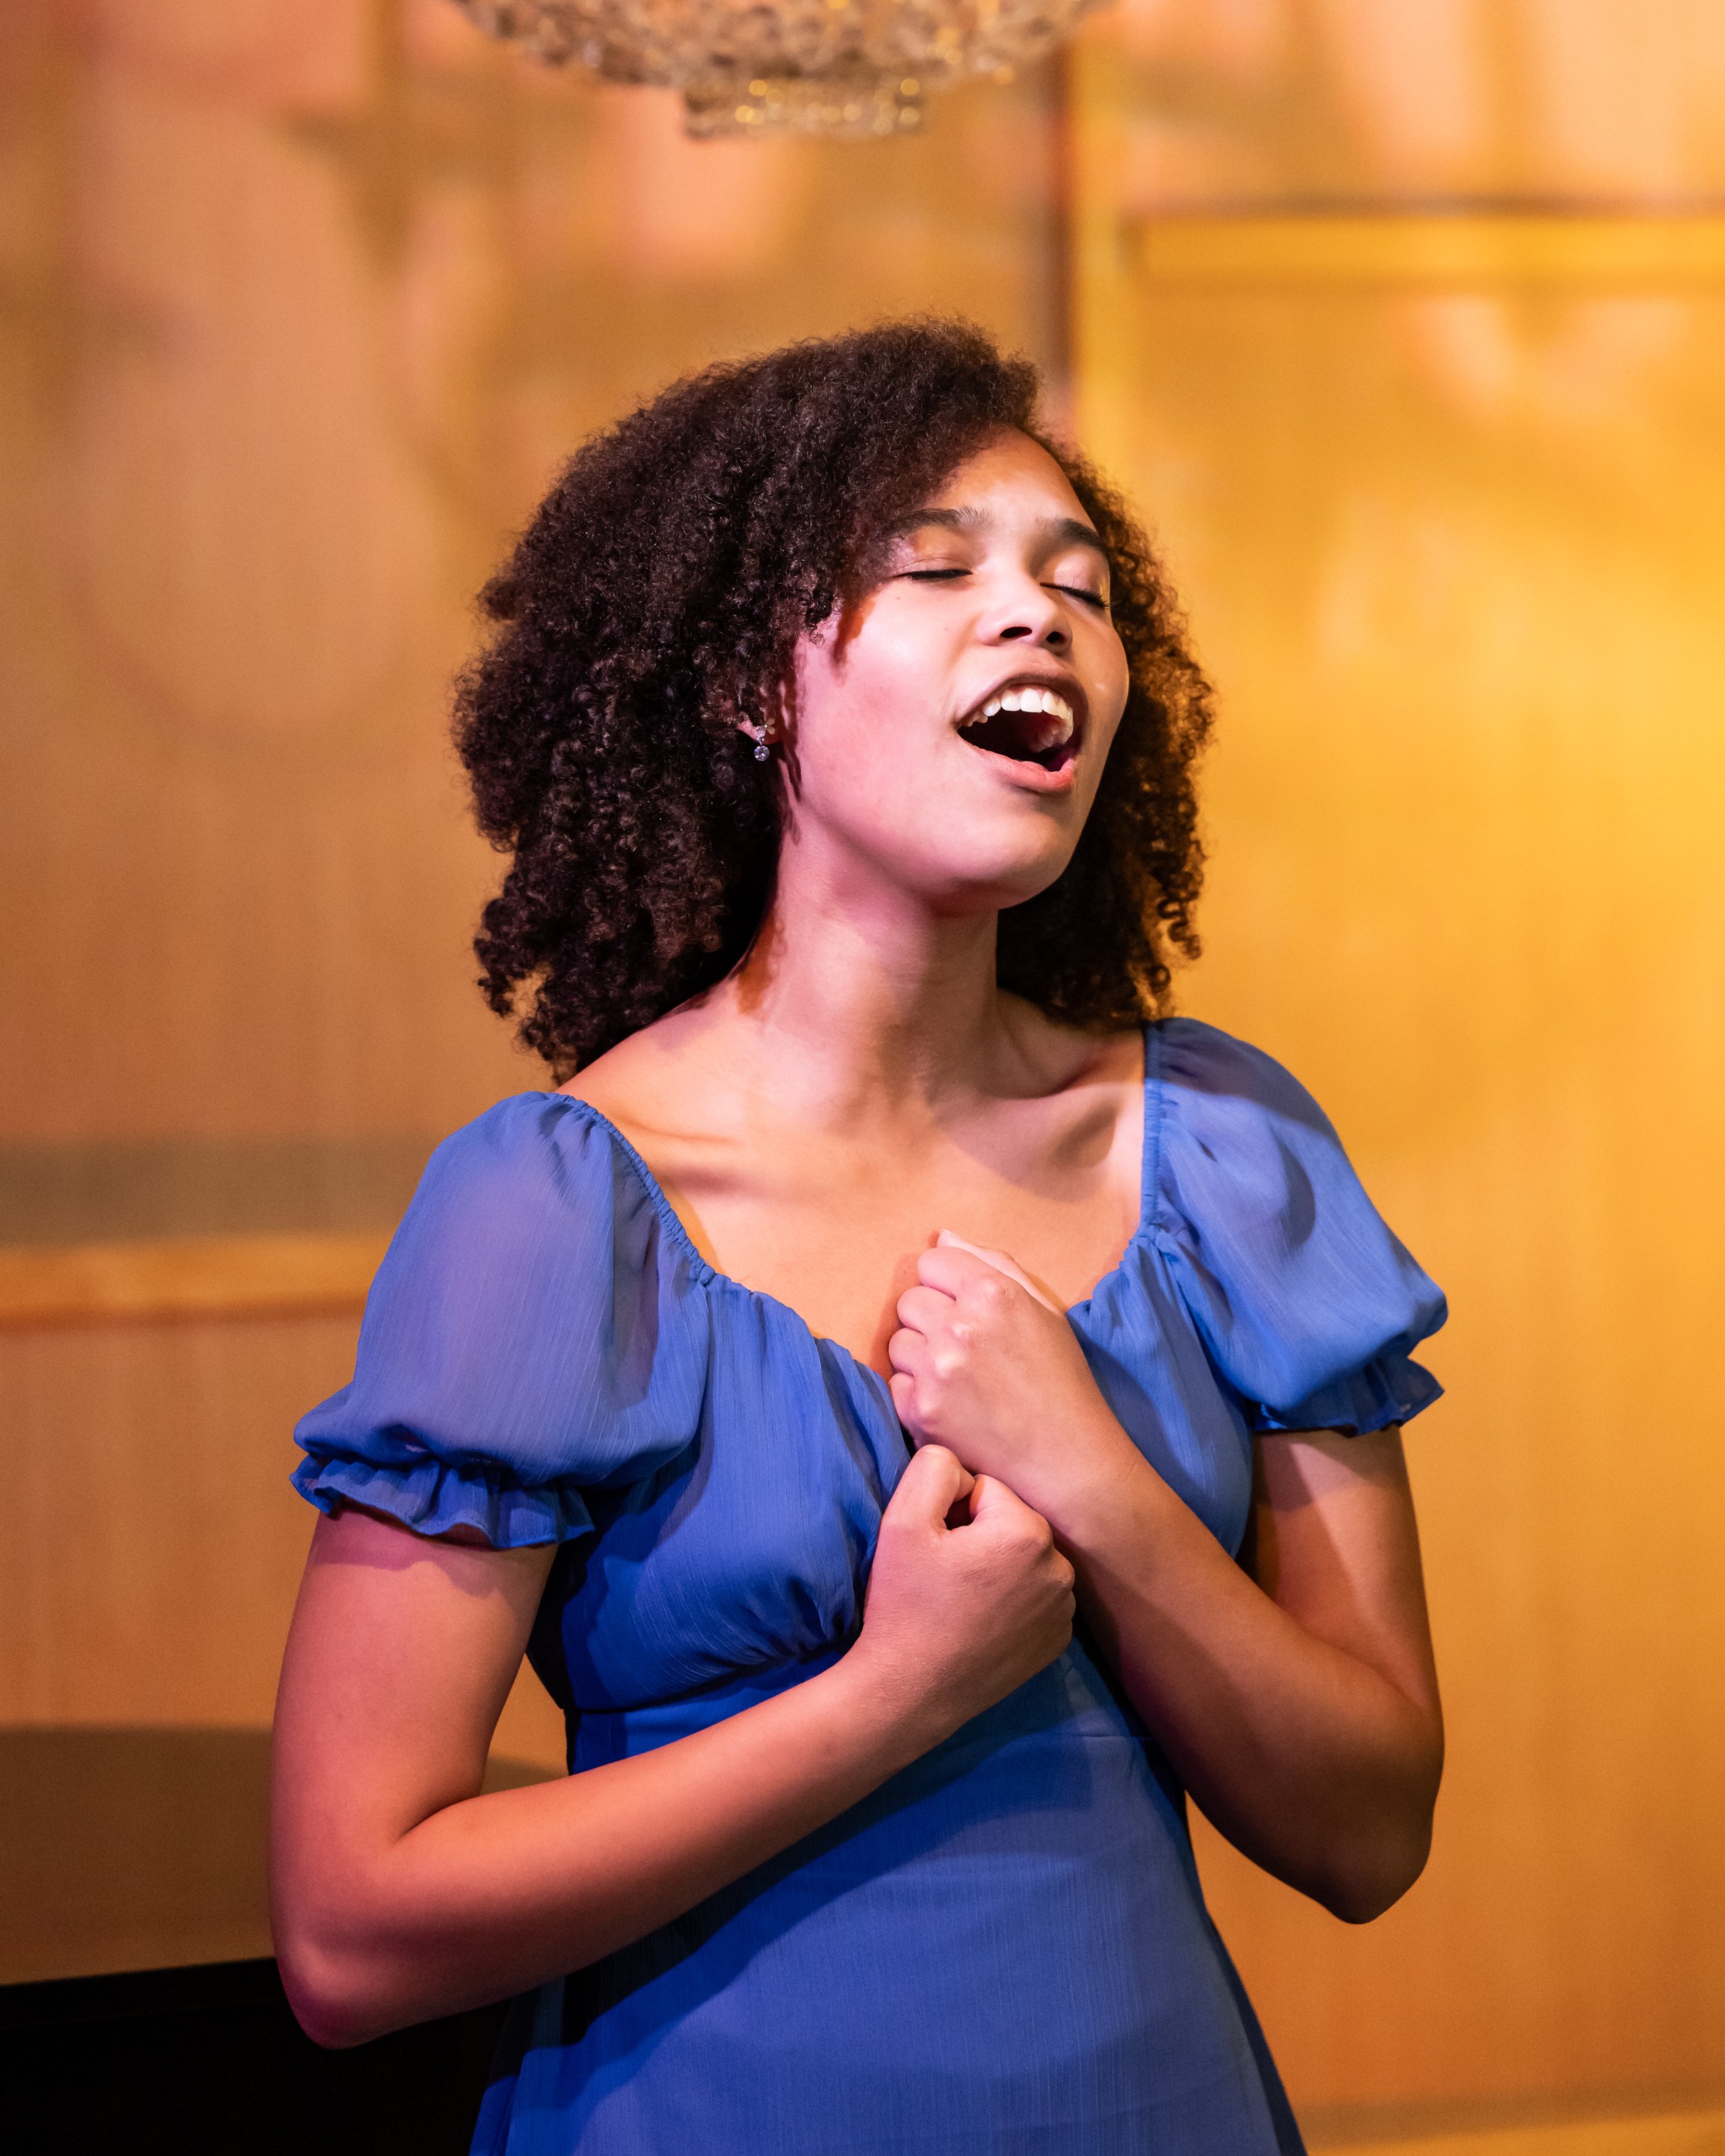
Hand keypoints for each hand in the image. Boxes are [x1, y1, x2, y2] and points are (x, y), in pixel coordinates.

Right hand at [850, 1444, 1074, 1738]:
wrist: (907, 1693)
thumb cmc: (903, 1604)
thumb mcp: (903, 1519)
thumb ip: (935, 1466)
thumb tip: (961, 1464)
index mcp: (1026, 1531)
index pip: (986, 1488)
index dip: (951, 1511)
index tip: (935, 1548)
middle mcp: (1059, 1568)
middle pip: (1010, 1521)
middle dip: (979, 1535)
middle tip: (944, 1574)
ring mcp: (1063, 1610)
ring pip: (1024, 1558)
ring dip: (997, 1566)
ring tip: (960, 1599)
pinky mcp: (1057, 1641)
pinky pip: (1035, 1596)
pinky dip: (1012, 1601)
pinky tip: (979, 1621)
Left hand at [887, 1232, 1139, 1528]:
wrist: (1066, 1459)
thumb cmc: (1061, 1380)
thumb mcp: (1043, 1310)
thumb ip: (992, 1263)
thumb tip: (942, 1236)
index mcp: (994, 1292)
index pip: (931, 1262)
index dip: (946, 1284)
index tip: (964, 1308)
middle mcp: (960, 1325)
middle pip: (909, 1300)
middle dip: (931, 1319)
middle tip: (964, 1348)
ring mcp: (936, 1370)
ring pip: (898, 1341)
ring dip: (920, 1355)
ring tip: (958, 1378)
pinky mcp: (920, 1410)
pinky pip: (895, 1382)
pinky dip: (916, 1392)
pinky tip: (951, 1404)